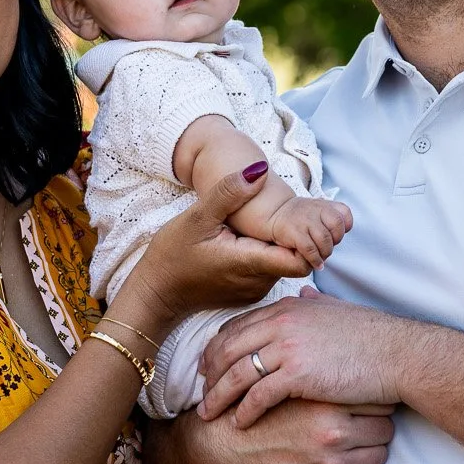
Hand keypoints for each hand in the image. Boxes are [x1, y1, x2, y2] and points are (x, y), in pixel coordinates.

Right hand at [126, 164, 310, 328]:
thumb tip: (260, 169)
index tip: (291, 217)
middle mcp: (261, 282)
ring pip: (282, 262)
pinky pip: (269, 270)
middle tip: (271, 212)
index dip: (306, 236)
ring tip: (253, 225)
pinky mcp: (250, 292)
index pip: (303, 258)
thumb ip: (229, 193)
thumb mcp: (196, 217)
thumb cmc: (172, 256)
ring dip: (275, 242)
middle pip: (295, 257)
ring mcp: (256, 290)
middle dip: (290, 234)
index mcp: (252, 263)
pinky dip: (264, 253)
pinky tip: (243, 240)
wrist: (157, 293)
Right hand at [181, 397, 395, 463]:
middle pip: (385, 429)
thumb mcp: (292, 384)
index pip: (380, 401)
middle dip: (377, 428)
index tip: (372, 401)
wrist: (228, 449)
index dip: (377, 401)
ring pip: (378, 457)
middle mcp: (333, 434)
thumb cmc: (266, 410)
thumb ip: (327, 378)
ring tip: (355, 445)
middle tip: (366, 425)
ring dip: (369, 452)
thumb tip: (368, 369)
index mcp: (327, 404)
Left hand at [199, 292, 402, 425]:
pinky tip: (239, 424)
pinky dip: (244, 410)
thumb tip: (307, 292)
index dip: (217, 348)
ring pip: (237, 372)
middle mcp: (281, 323)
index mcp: (288, 308)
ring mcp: (288, 347)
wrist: (398, 354)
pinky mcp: (297, 374)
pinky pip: (258, 394)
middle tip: (200, 392)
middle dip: (209, 372)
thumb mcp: (338, 311)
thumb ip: (316, 303)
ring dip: (218, 395)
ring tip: (207, 414)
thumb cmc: (372, 337)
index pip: (237, 327)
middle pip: (228, 348)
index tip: (207, 367)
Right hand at [266, 194, 351, 270]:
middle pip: (337, 227)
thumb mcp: (318, 209)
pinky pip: (310, 249)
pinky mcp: (294, 232)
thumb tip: (344, 232)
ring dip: (325, 253)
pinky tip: (316, 264)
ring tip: (321, 258)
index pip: (344, 215)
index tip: (334, 236)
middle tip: (327, 248)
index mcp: (324, 205)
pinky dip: (315, 260)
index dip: (342, 229)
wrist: (274, 212)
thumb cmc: (300, 216)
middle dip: (335, 242)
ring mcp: (305, 220)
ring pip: (325, 240)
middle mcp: (316, 210)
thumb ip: (333, 217)